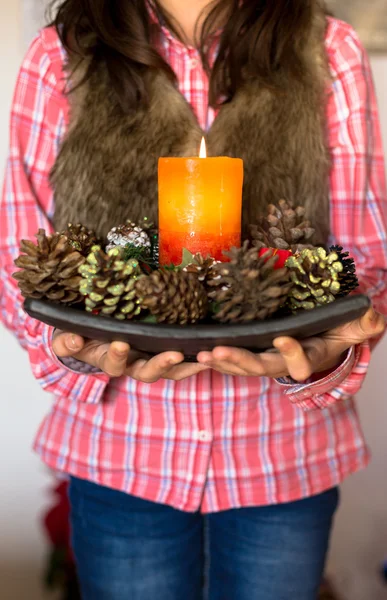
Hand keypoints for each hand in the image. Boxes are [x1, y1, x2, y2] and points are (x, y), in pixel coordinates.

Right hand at [52, 331, 208, 381]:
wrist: (92, 338)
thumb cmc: (80, 337)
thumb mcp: (69, 338)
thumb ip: (68, 341)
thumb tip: (73, 342)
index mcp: (111, 361)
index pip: (115, 364)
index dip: (117, 356)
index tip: (120, 344)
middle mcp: (133, 364)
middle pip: (149, 373)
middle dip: (161, 365)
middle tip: (174, 354)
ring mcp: (151, 360)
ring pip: (171, 371)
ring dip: (187, 365)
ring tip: (204, 357)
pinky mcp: (166, 350)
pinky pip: (184, 359)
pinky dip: (196, 357)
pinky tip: (213, 348)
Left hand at [196, 307, 384, 381]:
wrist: (319, 337)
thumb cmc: (334, 331)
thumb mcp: (351, 327)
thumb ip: (361, 324)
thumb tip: (373, 316)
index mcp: (307, 357)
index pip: (300, 362)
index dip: (292, 352)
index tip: (283, 337)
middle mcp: (283, 362)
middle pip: (261, 367)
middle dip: (241, 361)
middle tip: (219, 351)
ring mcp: (264, 360)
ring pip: (242, 367)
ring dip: (222, 362)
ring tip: (203, 354)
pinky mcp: (251, 354)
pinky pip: (232, 361)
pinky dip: (217, 358)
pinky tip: (199, 352)